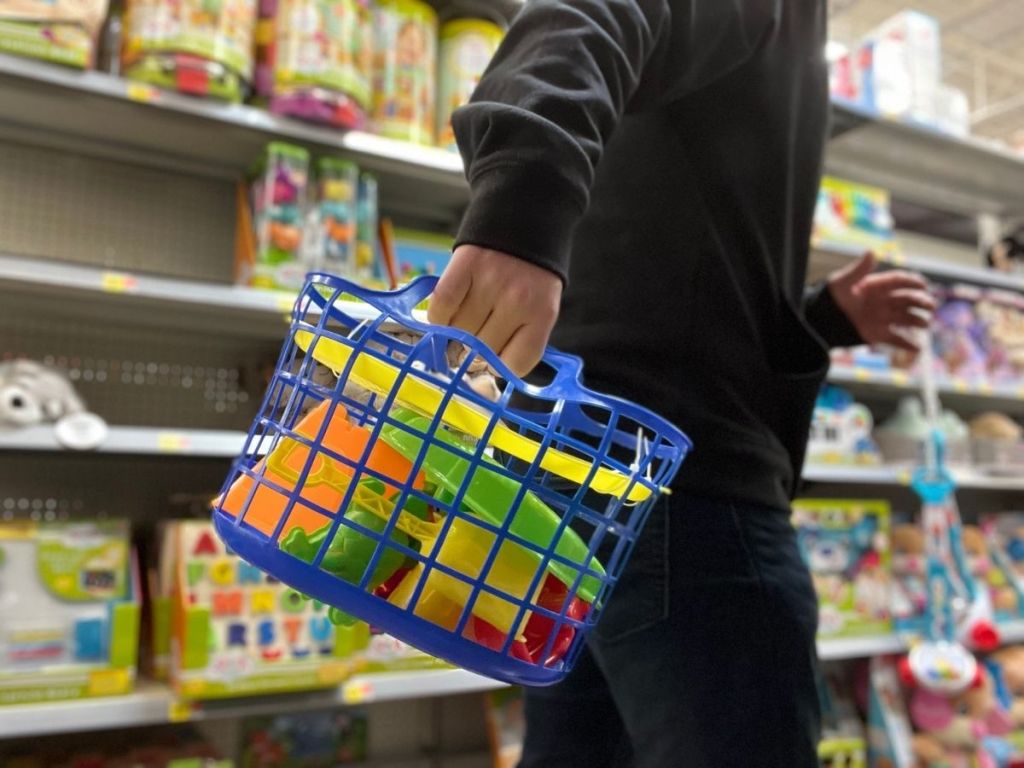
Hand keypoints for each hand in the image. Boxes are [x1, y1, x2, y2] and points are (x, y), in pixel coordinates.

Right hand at [428, 245, 561, 376]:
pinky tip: (447, 311)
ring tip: (464, 319)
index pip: (515, 364)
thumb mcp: (541, 304)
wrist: (526, 214)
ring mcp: (489, 283)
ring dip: (455, 333)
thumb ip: (521, 335)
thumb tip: (483, 370)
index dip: (500, 366)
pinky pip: (441, 308)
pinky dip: (438, 316)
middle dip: (476, 350)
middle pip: (482, 351)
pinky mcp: (464, 265)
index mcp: (542, 314)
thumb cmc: (531, 272)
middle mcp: (517, 301)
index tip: (494, 360)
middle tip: (475, 337)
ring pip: (458, 332)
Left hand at [828, 251, 935, 352]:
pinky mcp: (878, 333)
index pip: (899, 281)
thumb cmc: (830, 298)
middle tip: (930, 305)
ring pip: (906, 318)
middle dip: (921, 301)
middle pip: (908, 299)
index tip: (923, 284)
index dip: (912, 282)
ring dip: (918, 321)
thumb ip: (858, 270)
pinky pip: (896, 339)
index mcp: (877, 286)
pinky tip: (917, 348)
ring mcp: (883, 317)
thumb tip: (871, 251)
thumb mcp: (842, 283)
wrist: (821, 321)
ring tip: (925, 324)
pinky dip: (907, 344)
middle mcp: (884, 301)